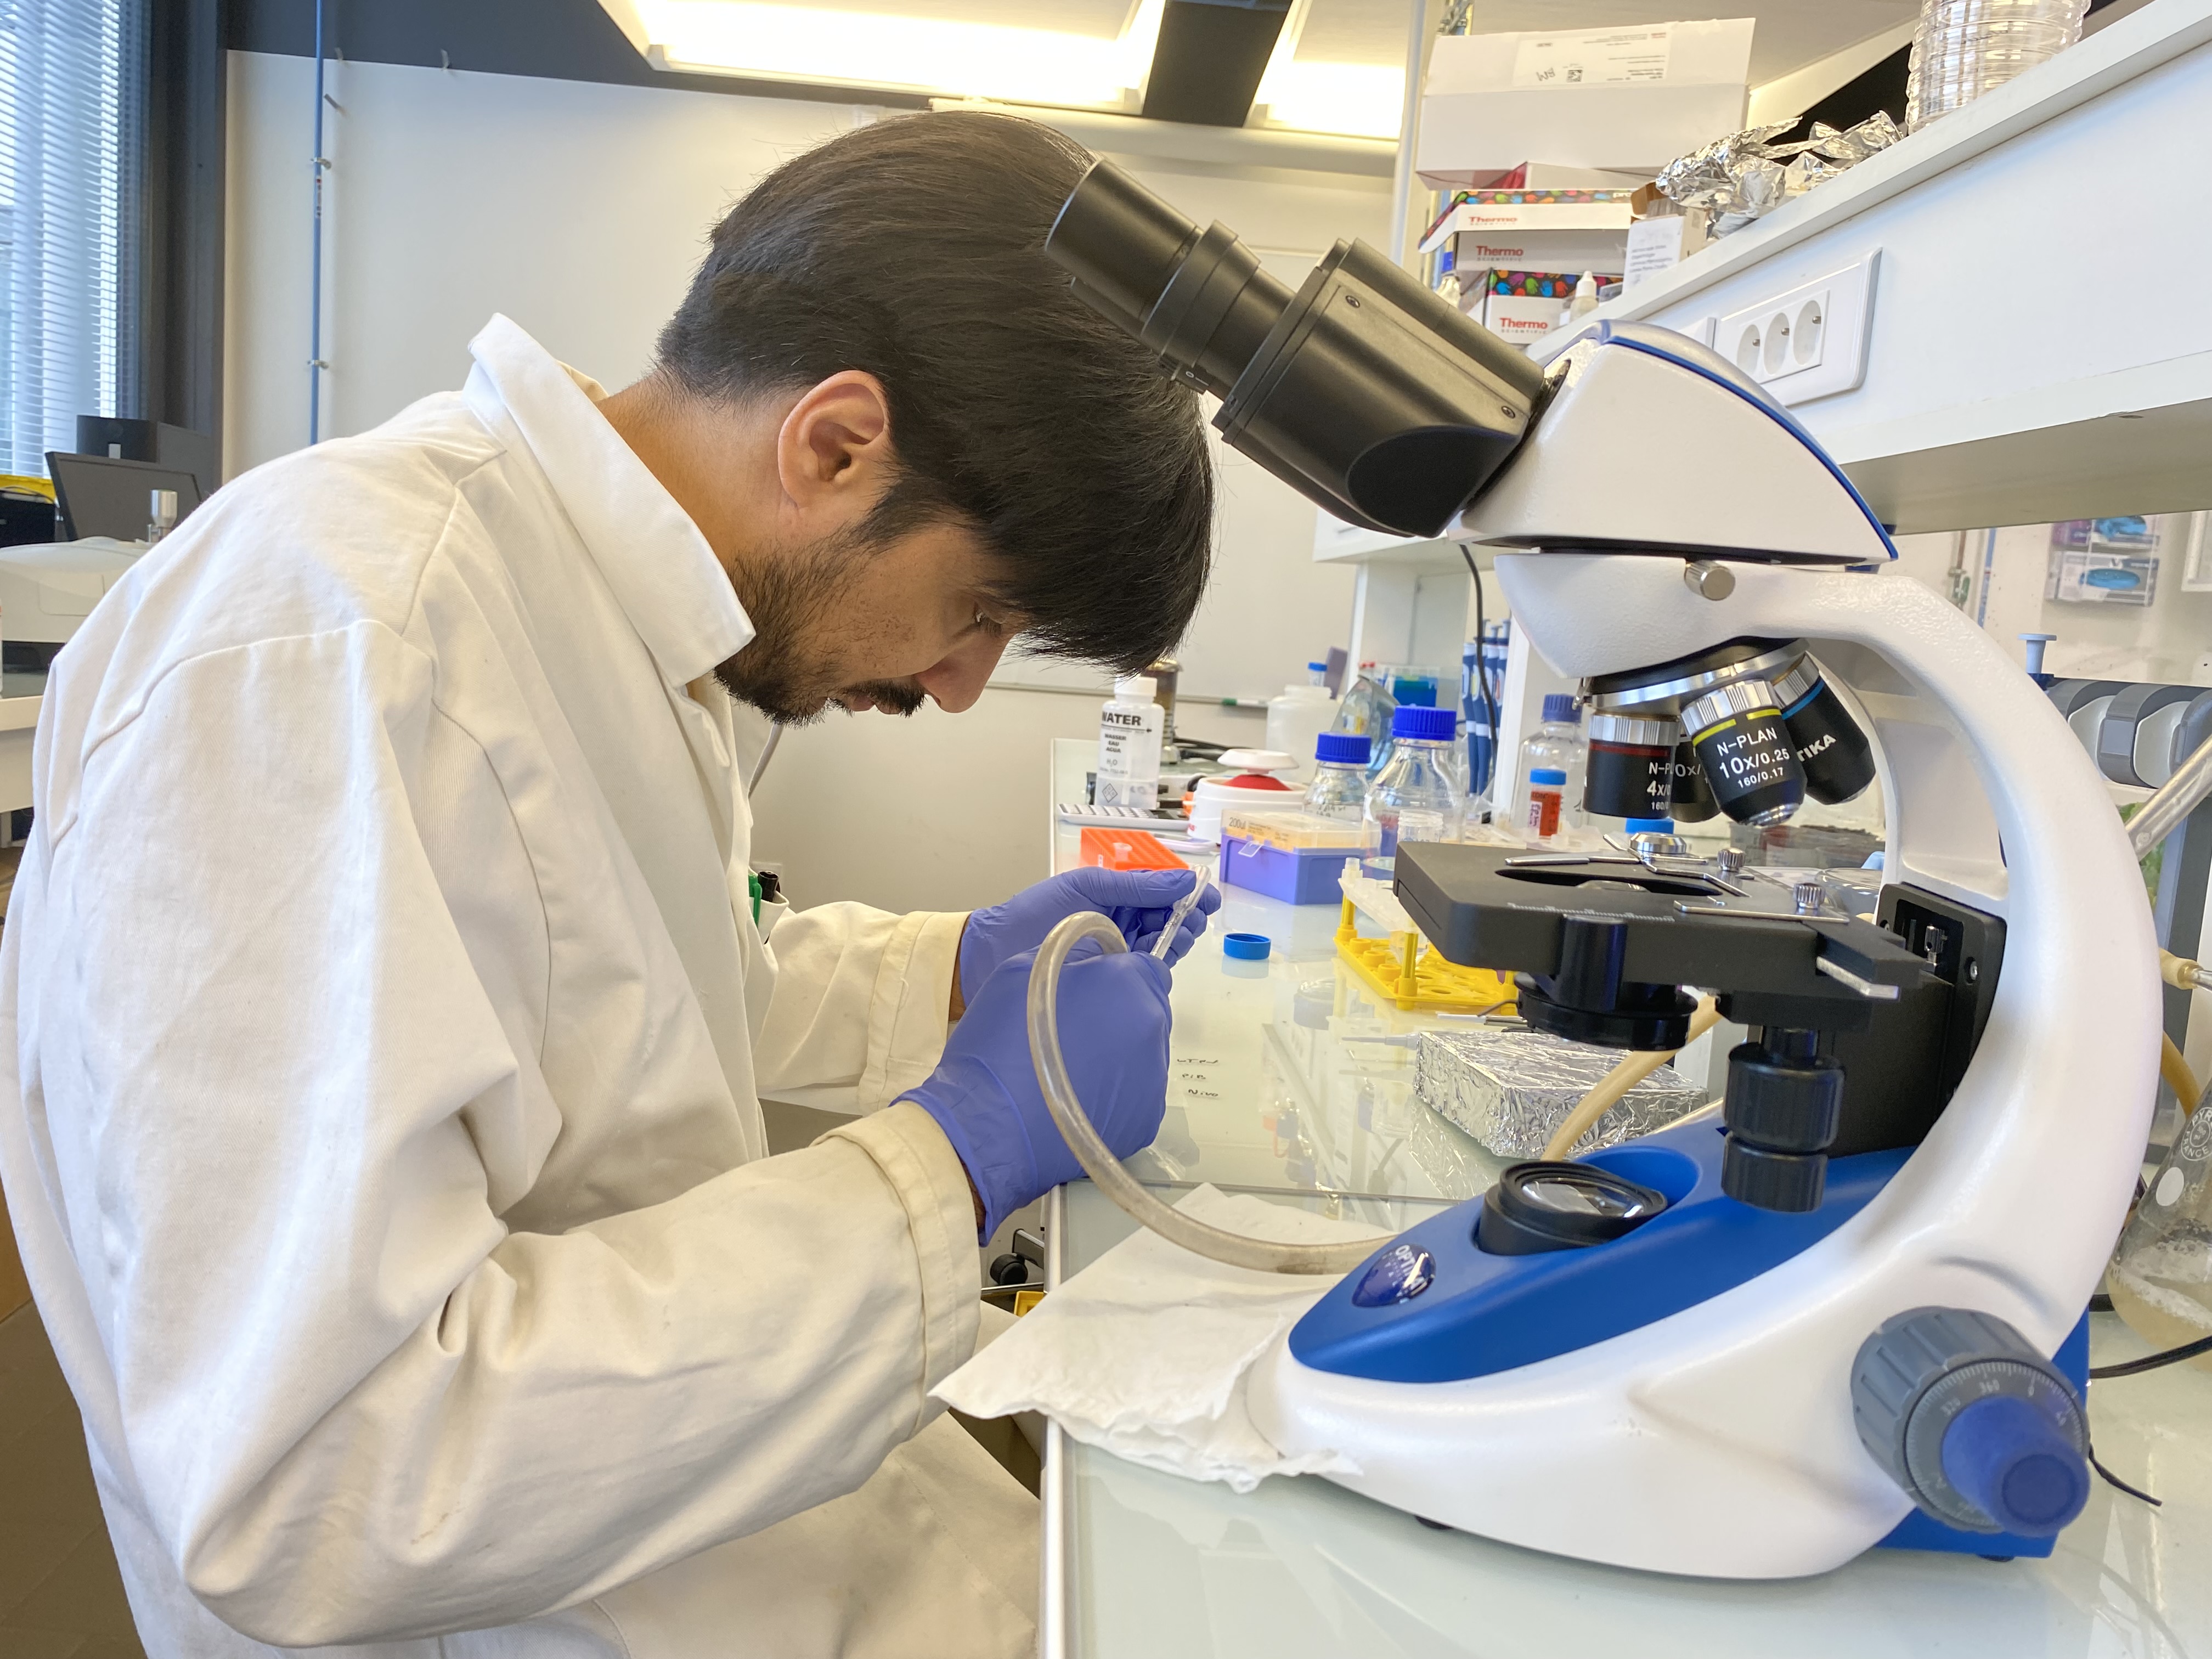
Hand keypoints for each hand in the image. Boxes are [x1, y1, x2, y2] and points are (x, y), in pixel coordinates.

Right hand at [906, 947, 1170, 1237]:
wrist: (988, 1125)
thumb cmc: (1000, 1041)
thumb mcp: (1023, 968)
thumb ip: (1076, 955)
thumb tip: (1100, 957)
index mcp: (1130, 987)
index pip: (1149, 969)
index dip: (1119, 976)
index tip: (1092, 990)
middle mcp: (1153, 1032)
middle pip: (1148, 1013)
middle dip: (1120, 1015)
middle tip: (1073, 1031)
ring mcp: (1153, 1082)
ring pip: (1143, 1056)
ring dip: (1119, 1056)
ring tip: (1071, 1069)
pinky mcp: (1144, 1123)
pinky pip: (1137, 1097)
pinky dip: (1117, 1095)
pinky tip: (1078, 1098)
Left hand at [958, 870, 1218, 1007]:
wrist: (993, 953)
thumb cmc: (1033, 914)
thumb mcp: (1087, 887)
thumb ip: (1135, 885)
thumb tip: (1183, 880)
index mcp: (1111, 896)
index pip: (1158, 893)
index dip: (1185, 895)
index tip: (1206, 899)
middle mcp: (1117, 923)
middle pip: (1164, 919)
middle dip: (1184, 918)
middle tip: (1193, 920)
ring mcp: (1114, 952)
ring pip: (1159, 945)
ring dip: (1176, 938)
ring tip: (1183, 934)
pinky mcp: (1109, 978)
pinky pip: (1143, 969)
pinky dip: (1159, 961)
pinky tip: (1166, 956)